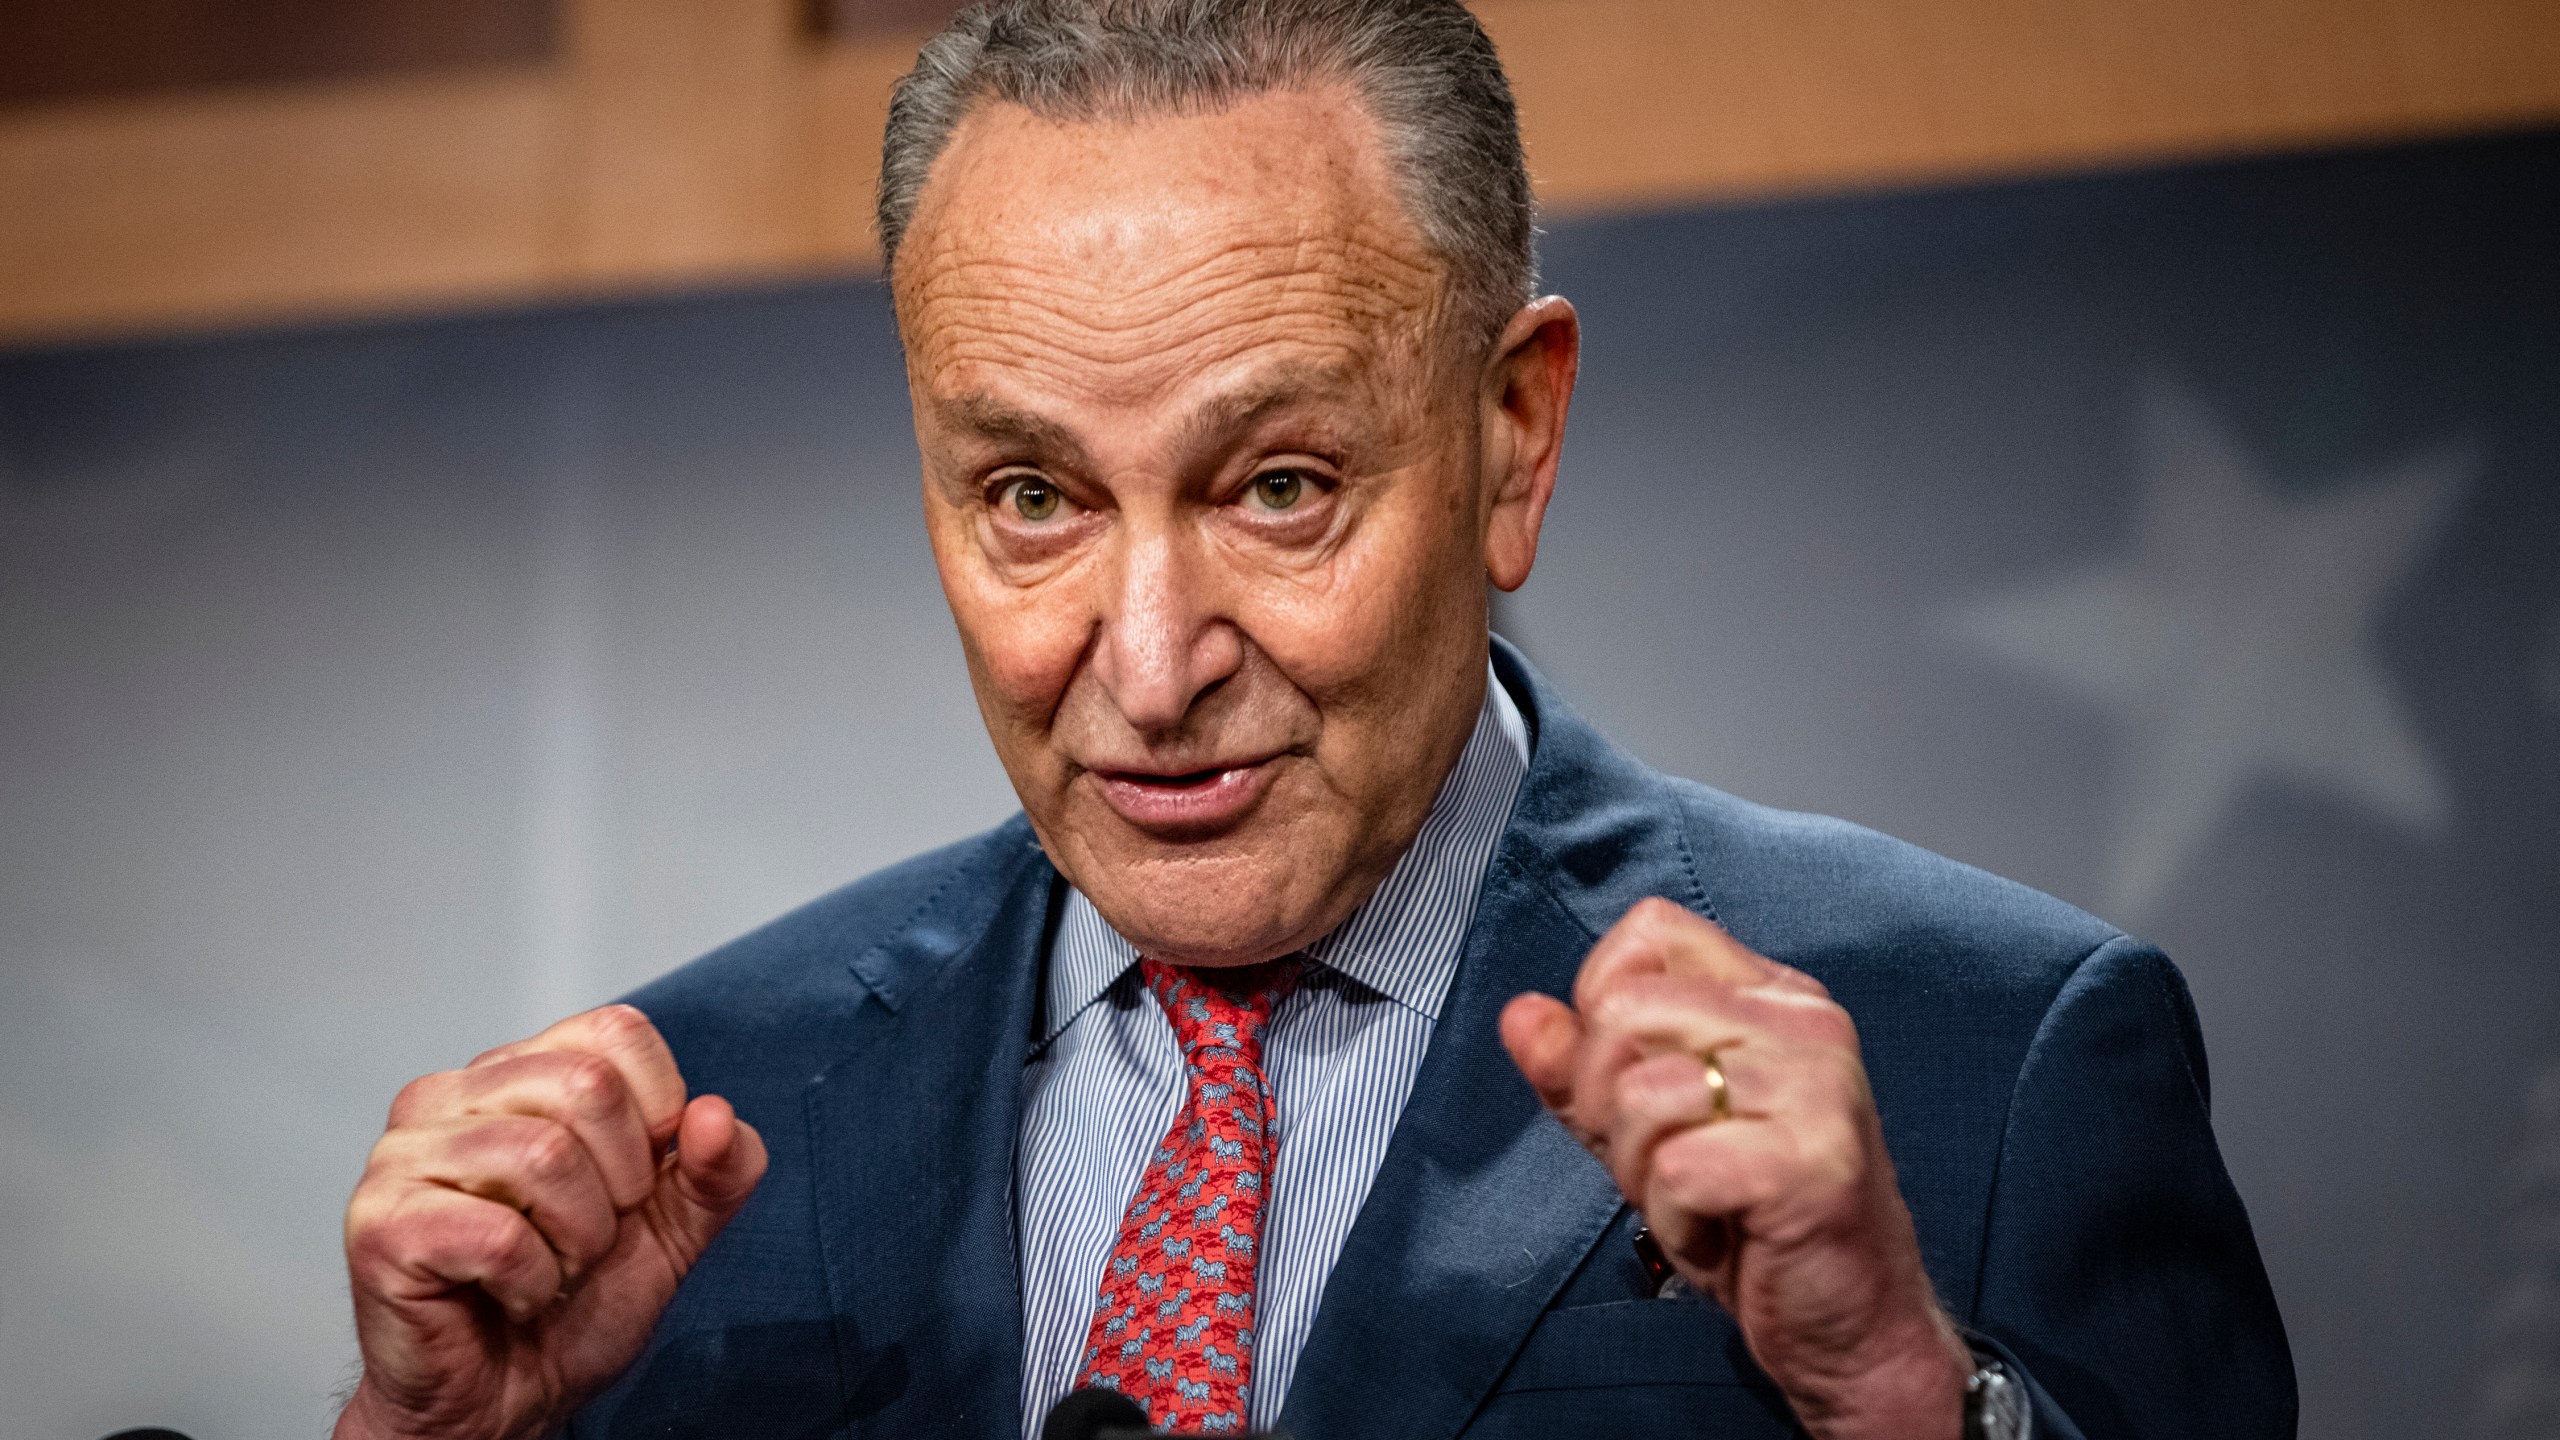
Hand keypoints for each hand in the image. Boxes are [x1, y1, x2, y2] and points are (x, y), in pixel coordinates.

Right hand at [336, 1005, 767, 1439]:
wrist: (504, 1403)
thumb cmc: (573, 1304)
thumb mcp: (675, 1229)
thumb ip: (718, 1169)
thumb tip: (715, 1116)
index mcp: (516, 1073)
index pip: (615, 1032)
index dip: (657, 1113)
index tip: (635, 1182)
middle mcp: (448, 1096)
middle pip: (587, 1084)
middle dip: (621, 1184)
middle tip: (588, 1237)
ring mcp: (403, 1156)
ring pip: (543, 1156)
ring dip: (578, 1240)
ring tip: (551, 1268)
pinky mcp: (381, 1225)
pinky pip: (500, 1235)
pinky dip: (535, 1283)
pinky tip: (514, 1297)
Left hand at [1500, 899, 1971, 1439]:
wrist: (1854, 1327)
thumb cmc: (1757, 1224)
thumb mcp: (1650, 1134)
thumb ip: (1583, 1071)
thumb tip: (1522, 1016)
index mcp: (1773, 997)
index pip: (1651, 932)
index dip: (1603, 1005)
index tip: (1631, 1081)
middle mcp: (1804, 1025)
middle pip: (1627, 1008)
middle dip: (1606, 1102)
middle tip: (1662, 1162)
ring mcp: (1815, 1089)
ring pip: (1642, 1093)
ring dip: (1644, 1173)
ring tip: (1700, 1201)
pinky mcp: (1809, 1163)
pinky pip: (1676, 1170)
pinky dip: (1676, 1221)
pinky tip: (1720, 1236)